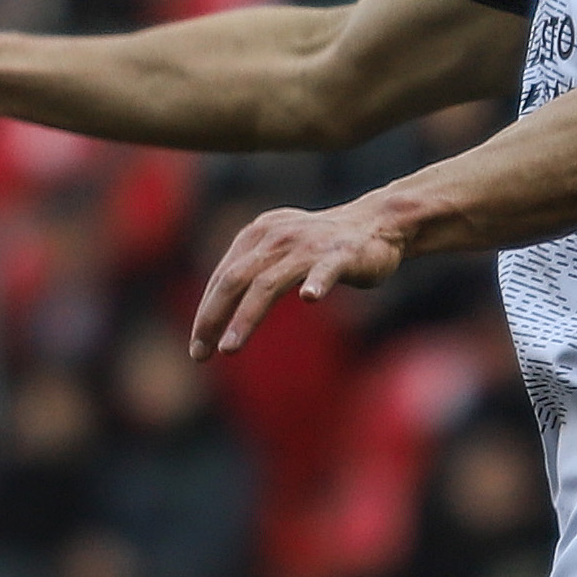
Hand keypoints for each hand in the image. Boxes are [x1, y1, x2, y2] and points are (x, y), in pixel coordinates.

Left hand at [189, 198, 406, 359]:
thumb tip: (216, 310)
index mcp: (259, 234)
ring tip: (229, 348)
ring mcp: (310, 245)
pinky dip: (316, 283)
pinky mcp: (342, 254)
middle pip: (235, 279)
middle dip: (213, 317)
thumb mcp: (280, 248)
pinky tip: (309, 297)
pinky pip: (325, 270)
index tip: (198, 347)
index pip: (223, 276)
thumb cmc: (324, 244)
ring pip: (269, 283)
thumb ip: (253, 269)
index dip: (206, 312)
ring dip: (245, 317)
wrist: (378, 222)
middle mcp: (278, 236)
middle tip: (200, 354)